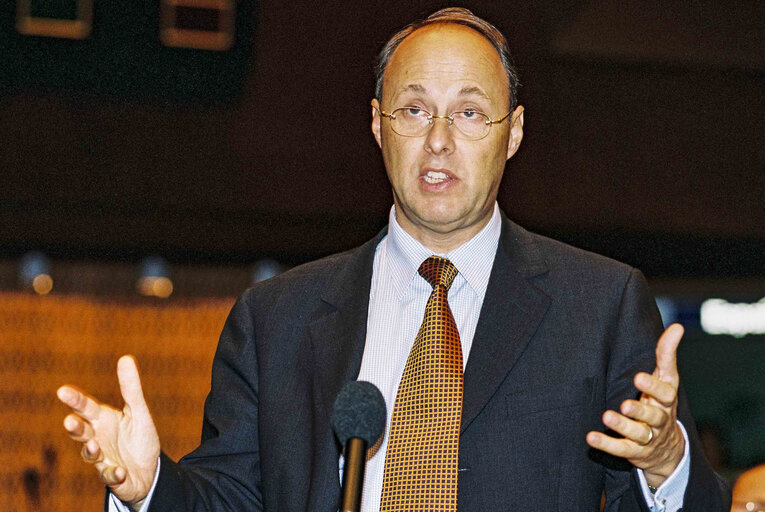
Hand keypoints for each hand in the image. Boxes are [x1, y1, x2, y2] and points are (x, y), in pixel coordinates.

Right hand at [57, 355, 159, 504]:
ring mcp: (102, 459)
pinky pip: (110, 477)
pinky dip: (113, 474)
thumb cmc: (138, 438)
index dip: (75, 400)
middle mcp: (97, 438)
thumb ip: (131, 388)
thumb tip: (125, 357)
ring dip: (91, 451)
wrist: (149, 470)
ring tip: (94, 445)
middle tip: (69, 422)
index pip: (86, 407)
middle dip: (74, 428)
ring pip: (90, 455)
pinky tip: (120, 471)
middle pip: (81, 431)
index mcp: (102, 420)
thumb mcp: (138, 412)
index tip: (62, 391)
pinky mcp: (113, 478)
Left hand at [586, 323, 685, 487]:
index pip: (666, 392)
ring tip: (607, 417)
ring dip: (623, 426)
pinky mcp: (635, 452)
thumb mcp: (665, 379)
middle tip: (626, 404)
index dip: (653, 386)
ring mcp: (649, 438)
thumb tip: (677, 326)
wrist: (667, 449)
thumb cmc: (660, 403)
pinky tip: (591, 437)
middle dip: (640, 410)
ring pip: (639, 434)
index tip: (638, 376)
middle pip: (654, 416)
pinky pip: (622, 449)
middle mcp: (660, 419)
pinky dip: (607, 444)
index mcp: (667, 400)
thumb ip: (666, 354)